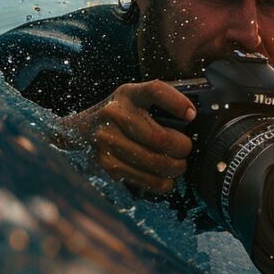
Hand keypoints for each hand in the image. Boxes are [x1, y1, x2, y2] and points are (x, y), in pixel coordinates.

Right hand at [58, 80, 195, 194]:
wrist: (81, 130)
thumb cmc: (120, 115)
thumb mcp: (134, 99)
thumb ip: (159, 104)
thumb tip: (192, 119)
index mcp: (128, 94)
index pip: (155, 91)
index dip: (177, 102)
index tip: (191, 115)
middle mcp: (115, 115)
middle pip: (160, 138)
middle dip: (182, 148)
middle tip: (185, 150)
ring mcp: (109, 141)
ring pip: (155, 162)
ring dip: (175, 168)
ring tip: (178, 165)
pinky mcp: (107, 164)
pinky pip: (145, 180)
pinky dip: (162, 182)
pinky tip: (165, 177)